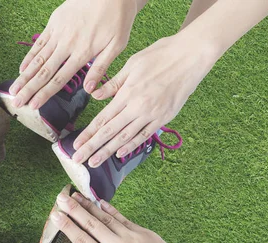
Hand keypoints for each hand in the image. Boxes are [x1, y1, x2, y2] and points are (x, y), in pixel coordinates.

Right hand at [9, 0, 137, 108]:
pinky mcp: (54, 23)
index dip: (44, 94)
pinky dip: (29, 57)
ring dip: (24, 76)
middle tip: (17, 103)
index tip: (33, 105)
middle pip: (44, 72)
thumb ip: (101, 68)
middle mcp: (67, 45)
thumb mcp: (117, 45)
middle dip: (29, 89)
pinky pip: (39, 43)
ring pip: (38, 59)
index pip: (59, 79)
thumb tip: (90, 90)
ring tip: (13, 90)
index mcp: (83, 53)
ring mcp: (58, 34)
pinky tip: (21, 70)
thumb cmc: (117, 18)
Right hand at [50, 191, 201, 242]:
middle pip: (91, 224)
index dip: (67, 226)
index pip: (83, 241)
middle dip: (74, 210)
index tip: (55, 216)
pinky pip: (122, 218)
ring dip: (89, 206)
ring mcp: (132, 237)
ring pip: (105, 218)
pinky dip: (110, 209)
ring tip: (76, 196)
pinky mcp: (143, 232)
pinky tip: (99, 202)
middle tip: (60, 198)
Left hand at [71, 33, 218, 165]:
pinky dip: (131, 145)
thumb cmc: (161, 55)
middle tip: (78, 160)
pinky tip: (120, 153)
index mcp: (128, 93)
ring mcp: (153, 114)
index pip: (103, 118)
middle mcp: (138, 107)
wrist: (192, 55)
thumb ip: (113, 83)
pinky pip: (145, 135)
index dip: (88, 134)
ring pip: (126, 137)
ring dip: (108, 151)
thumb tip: (94, 95)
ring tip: (94, 163)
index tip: (76, 145)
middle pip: (110, 132)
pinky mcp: (165, 117)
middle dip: (92, 147)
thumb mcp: (132, 64)